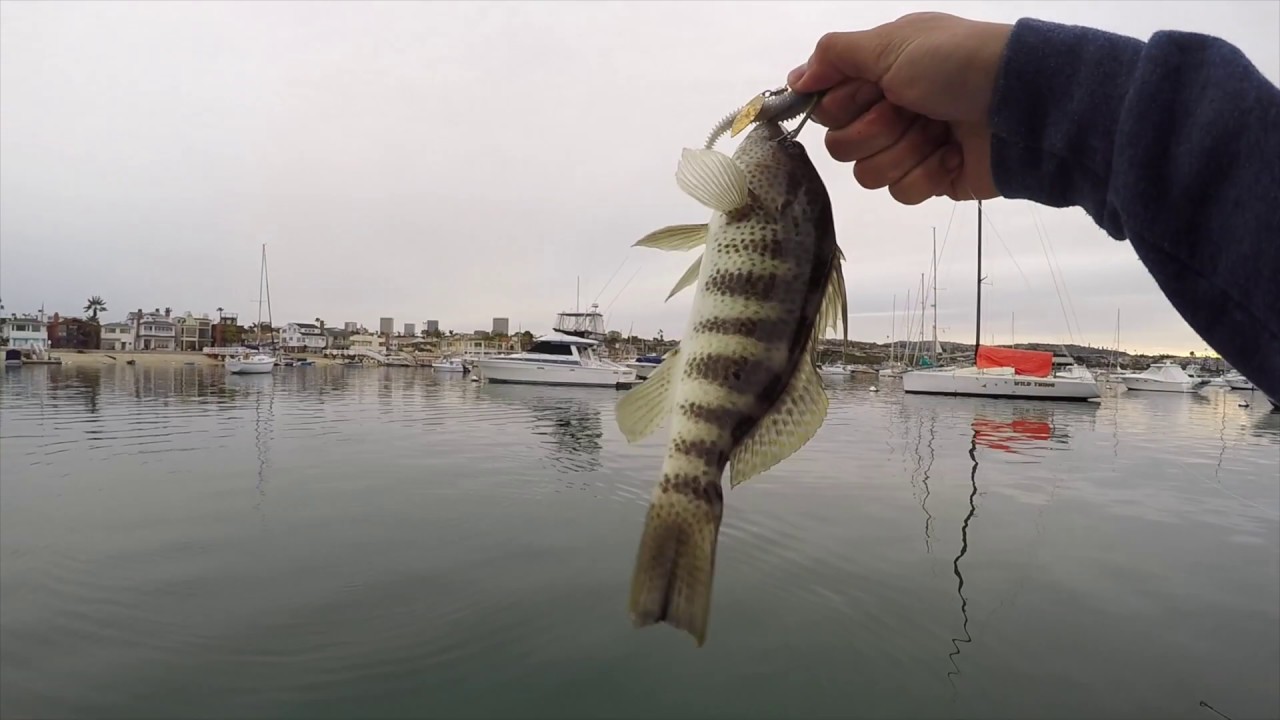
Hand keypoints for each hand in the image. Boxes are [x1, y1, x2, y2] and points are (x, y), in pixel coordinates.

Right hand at [787, 12, 1013, 204]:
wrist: (1020, 103)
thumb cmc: (956, 63)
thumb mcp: (891, 44)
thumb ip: (834, 56)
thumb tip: (795, 78)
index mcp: (878, 75)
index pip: (826, 108)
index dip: (843, 105)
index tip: (870, 91)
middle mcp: (889, 110)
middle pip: (841, 147)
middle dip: (876, 129)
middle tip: (910, 109)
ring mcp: (910, 147)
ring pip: (869, 175)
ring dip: (905, 150)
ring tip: (939, 131)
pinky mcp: (932, 179)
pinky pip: (902, 192)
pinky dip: (928, 172)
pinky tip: (952, 153)